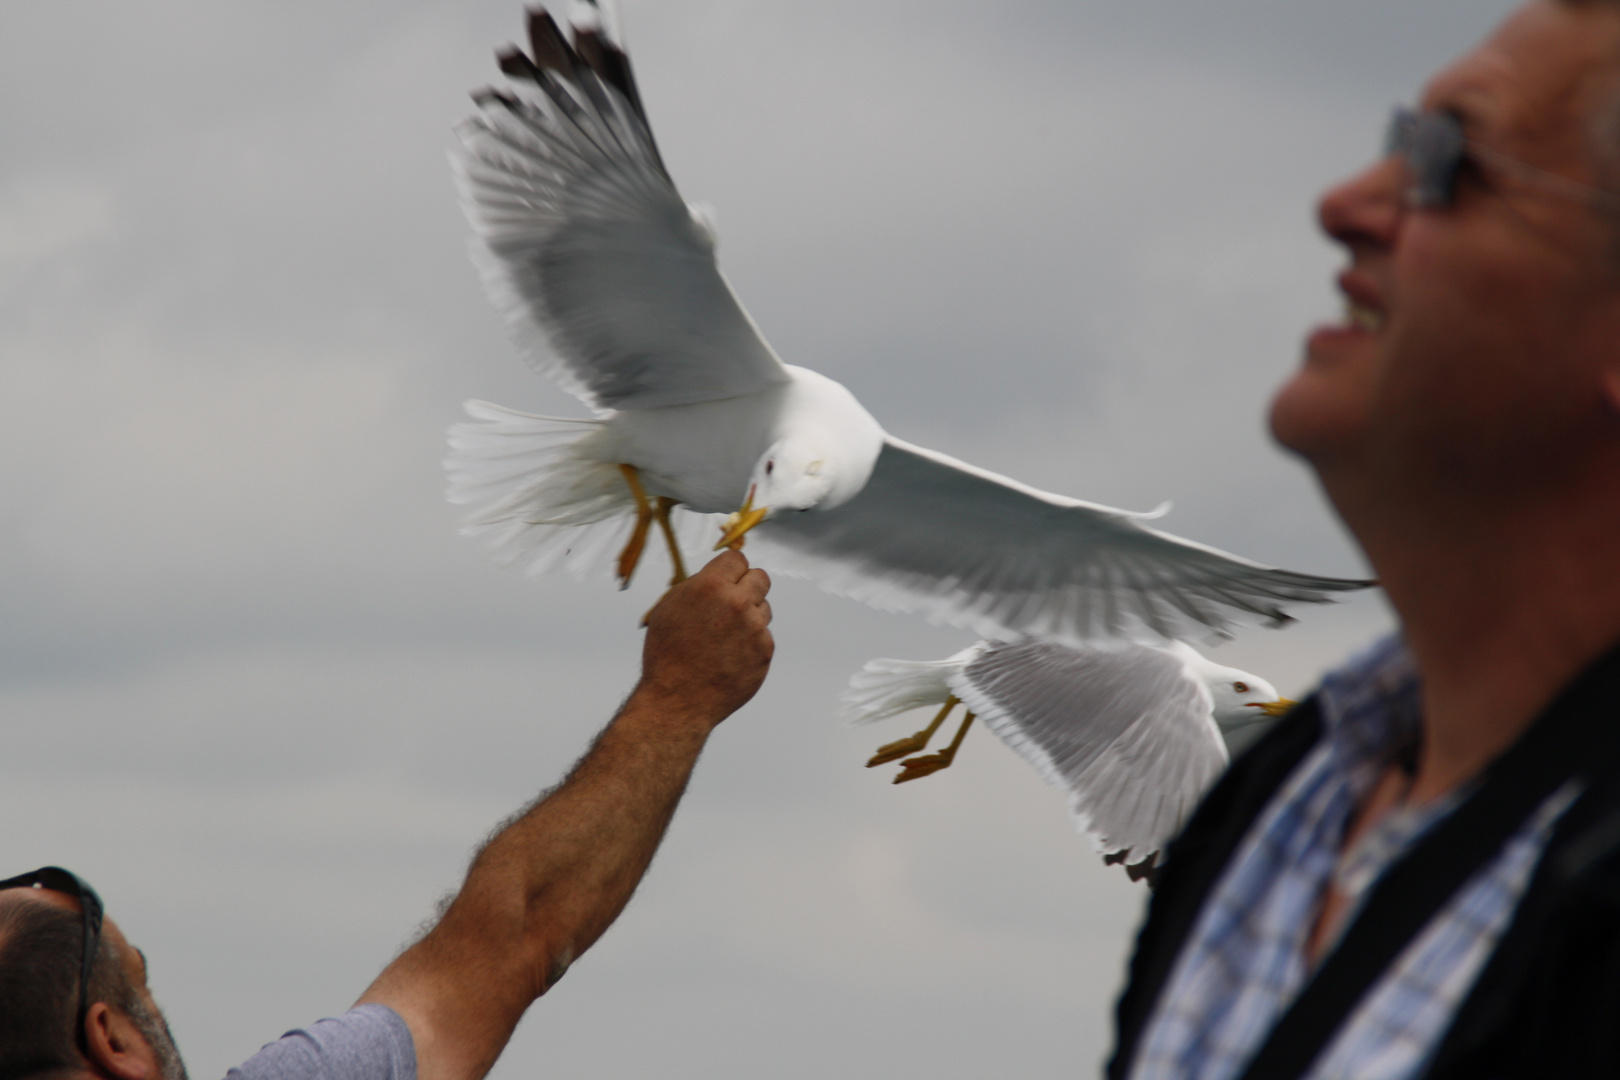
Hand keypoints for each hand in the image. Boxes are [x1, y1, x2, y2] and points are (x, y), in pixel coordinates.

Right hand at [638, 550, 773, 723]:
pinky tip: (731, 656)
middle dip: (747, 586)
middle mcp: (737, 602)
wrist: (678, 700)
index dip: (730, 569)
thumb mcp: (669, 608)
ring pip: (764, 607)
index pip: (737, 558)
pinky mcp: (765, 650)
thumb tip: (719, 574)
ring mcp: (754, 627)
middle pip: (760, 577)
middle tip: (733, 601)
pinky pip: (764, 635)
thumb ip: (697, 585)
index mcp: (710, 586)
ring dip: (750, 615)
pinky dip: (751, 642)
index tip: (726, 578)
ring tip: (724, 637)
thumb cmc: (667, 655)